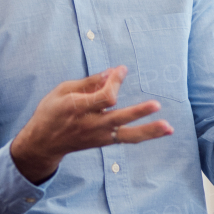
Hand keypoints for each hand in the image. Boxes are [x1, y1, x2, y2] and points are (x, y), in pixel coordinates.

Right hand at [10, 66, 172, 182]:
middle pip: (118, 118)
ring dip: (149, 131)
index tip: (121, 70)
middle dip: (137, 112)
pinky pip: (127, 138)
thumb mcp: (62, 91)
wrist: (44, 143)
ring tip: (169, 128)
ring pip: (128, 135)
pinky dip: (144, 133)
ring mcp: (98, 136)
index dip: (115, 81)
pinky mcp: (104, 142)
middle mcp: (89, 124)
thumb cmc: (51, 111)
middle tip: (156, 104)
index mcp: (75, 108)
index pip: (103, 96)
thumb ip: (88, 82)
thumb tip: (111, 72)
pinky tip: (162, 130)